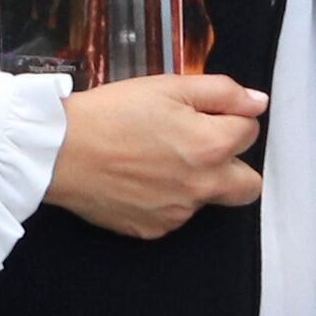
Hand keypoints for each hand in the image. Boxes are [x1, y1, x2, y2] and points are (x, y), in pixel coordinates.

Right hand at [45, 74, 267, 237]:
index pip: (250, 132)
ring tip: (154, 159)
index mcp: (211, 146)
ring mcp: (178, 213)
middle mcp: (202, 187)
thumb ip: (222, 92)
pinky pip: (174, 215)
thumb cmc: (110, 113)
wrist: (58, 151)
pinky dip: (164, 199)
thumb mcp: (168, 86)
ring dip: (194, 181)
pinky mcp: (152, 229)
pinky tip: (137, 179)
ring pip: (207, 199)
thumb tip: (258, 103)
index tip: (205, 113)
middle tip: (201, 147)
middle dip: (235, 165)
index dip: (231, 117)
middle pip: (249, 185)